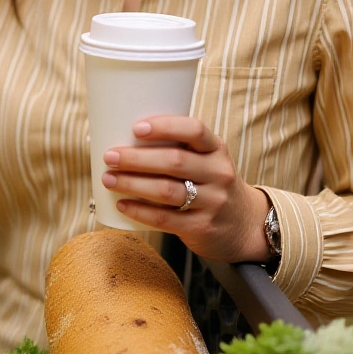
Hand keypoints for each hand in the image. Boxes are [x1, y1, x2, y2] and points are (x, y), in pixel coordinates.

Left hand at [100, 116, 271, 262]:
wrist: (244, 225)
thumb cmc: (211, 184)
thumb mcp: (207, 161)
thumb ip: (179, 148)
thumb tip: (123, 137)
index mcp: (216, 149)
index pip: (194, 130)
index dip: (165, 127)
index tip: (136, 128)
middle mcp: (218, 173)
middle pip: (174, 162)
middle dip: (136, 158)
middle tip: (109, 156)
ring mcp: (213, 201)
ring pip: (166, 190)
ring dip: (132, 183)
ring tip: (108, 179)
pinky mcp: (202, 227)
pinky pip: (165, 218)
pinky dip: (140, 211)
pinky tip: (122, 204)